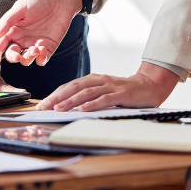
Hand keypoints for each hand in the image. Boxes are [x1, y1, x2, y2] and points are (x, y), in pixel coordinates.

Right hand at [0, 0, 81, 66]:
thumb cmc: (38, 0)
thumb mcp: (20, 8)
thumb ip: (6, 22)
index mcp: (12, 30)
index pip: (0, 45)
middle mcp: (21, 39)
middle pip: (12, 55)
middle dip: (12, 58)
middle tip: (17, 56)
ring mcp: (34, 44)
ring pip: (26, 60)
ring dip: (27, 59)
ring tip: (34, 49)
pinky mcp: (48, 47)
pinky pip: (42, 60)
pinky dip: (40, 59)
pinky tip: (42, 49)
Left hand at [37, 62, 181, 110]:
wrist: (148, 86)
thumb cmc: (123, 92)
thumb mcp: (102, 92)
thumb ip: (88, 97)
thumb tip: (66, 107)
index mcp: (92, 79)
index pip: (68, 86)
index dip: (54, 95)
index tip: (42, 104)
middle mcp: (99, 80)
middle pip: (73, 87)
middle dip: (57, 98)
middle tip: (44, 107)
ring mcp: (110, 86)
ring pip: (86, 93)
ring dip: (70, 101)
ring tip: (59, 109)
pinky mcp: (120, 94)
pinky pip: (104, 99)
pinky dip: (92, 104)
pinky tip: (83, 109)